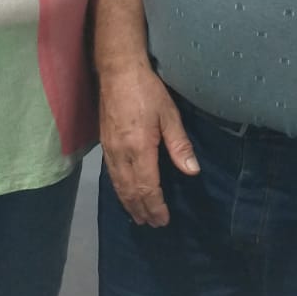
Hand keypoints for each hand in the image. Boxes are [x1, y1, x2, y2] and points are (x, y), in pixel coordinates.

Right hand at [99, 64, 199, 226]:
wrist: (118, 71)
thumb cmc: (148, 90)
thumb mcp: (170, 115)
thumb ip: (180, 145)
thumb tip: (192, 171)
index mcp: (139, 149)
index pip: (147, 187)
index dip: (155, 206)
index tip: (163, 220)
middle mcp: (121, 154)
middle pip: (130, 191)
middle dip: (142, 210)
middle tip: (153, 224)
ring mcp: (109, 149)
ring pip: (118, 185)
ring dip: (129, 203)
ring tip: (138, 217)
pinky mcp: (104, 144)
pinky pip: (111, 175)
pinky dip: (119, 190)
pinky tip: (124, 194)